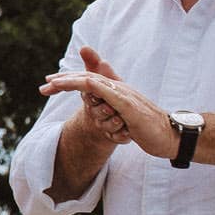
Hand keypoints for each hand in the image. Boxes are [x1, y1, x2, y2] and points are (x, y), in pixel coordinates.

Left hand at [40, 46, 173, 157]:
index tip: (50, 84)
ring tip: (53, 83)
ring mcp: (124, 95)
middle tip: (44, 85)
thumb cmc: (147, 127)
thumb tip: (96, 104)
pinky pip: (107, 91)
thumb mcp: (124, 117)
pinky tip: (80, 87)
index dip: (68, 80)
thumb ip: (110, 108)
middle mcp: (119, 89)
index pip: (88, 80)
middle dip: (63, 80)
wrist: (170, 136)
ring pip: (94, 81)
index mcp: (116, 91)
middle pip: (87, 78)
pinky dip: (93, 87)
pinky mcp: (128, 105)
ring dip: (72, 81)